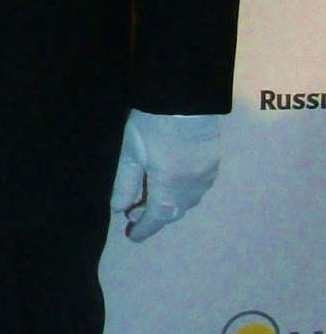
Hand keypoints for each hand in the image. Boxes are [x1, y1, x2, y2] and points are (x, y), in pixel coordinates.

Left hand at [111, 110, 220, 241]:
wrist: (184, 97)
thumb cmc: (151, 123)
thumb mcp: (130, 153)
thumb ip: (124, 184)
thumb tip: (119, 209)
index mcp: (169, 186)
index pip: (156, 218)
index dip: (144, 230)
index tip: (133, 236)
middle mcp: (192, 186)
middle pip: (175, 212)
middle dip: (156, 217)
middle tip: (137, 213)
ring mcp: (207, 174)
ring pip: (190, 201)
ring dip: (171, 206)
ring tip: (152, 198)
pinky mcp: (214, 161)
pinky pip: (200, 187)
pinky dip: (185, 193)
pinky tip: (174, 183)